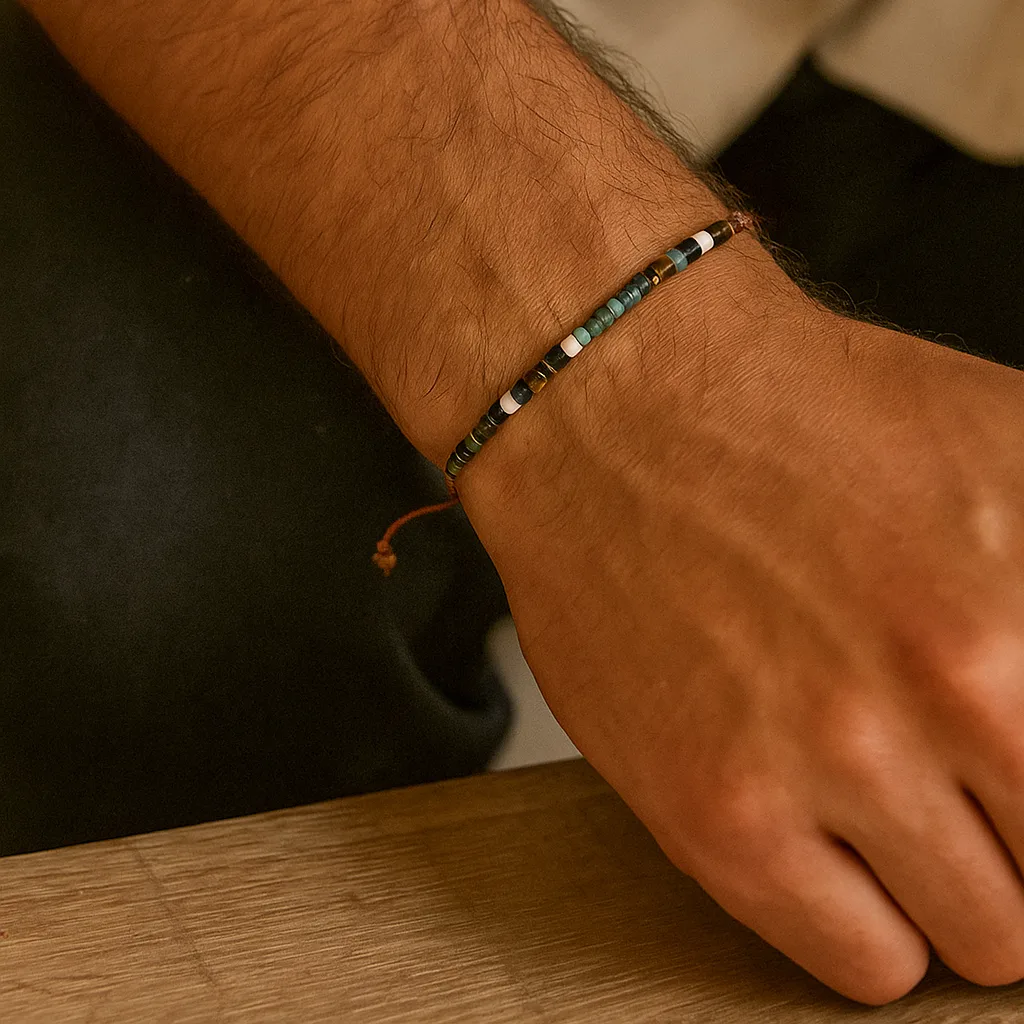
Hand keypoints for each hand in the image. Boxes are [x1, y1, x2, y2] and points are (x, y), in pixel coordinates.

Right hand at [462, 271, 1023, 1003]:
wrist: (615, 411)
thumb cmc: (784, 418)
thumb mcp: (1009, 444)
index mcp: (1020, 612)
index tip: (1013, 776)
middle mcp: (944, 696)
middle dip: (1017, 834)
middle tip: (962, 778)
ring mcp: (821, 764)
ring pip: (974, 941)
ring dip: (947, 883)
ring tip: (888, 800)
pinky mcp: (716, 814)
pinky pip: (862, 963)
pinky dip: (866, 921)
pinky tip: (827, 836)